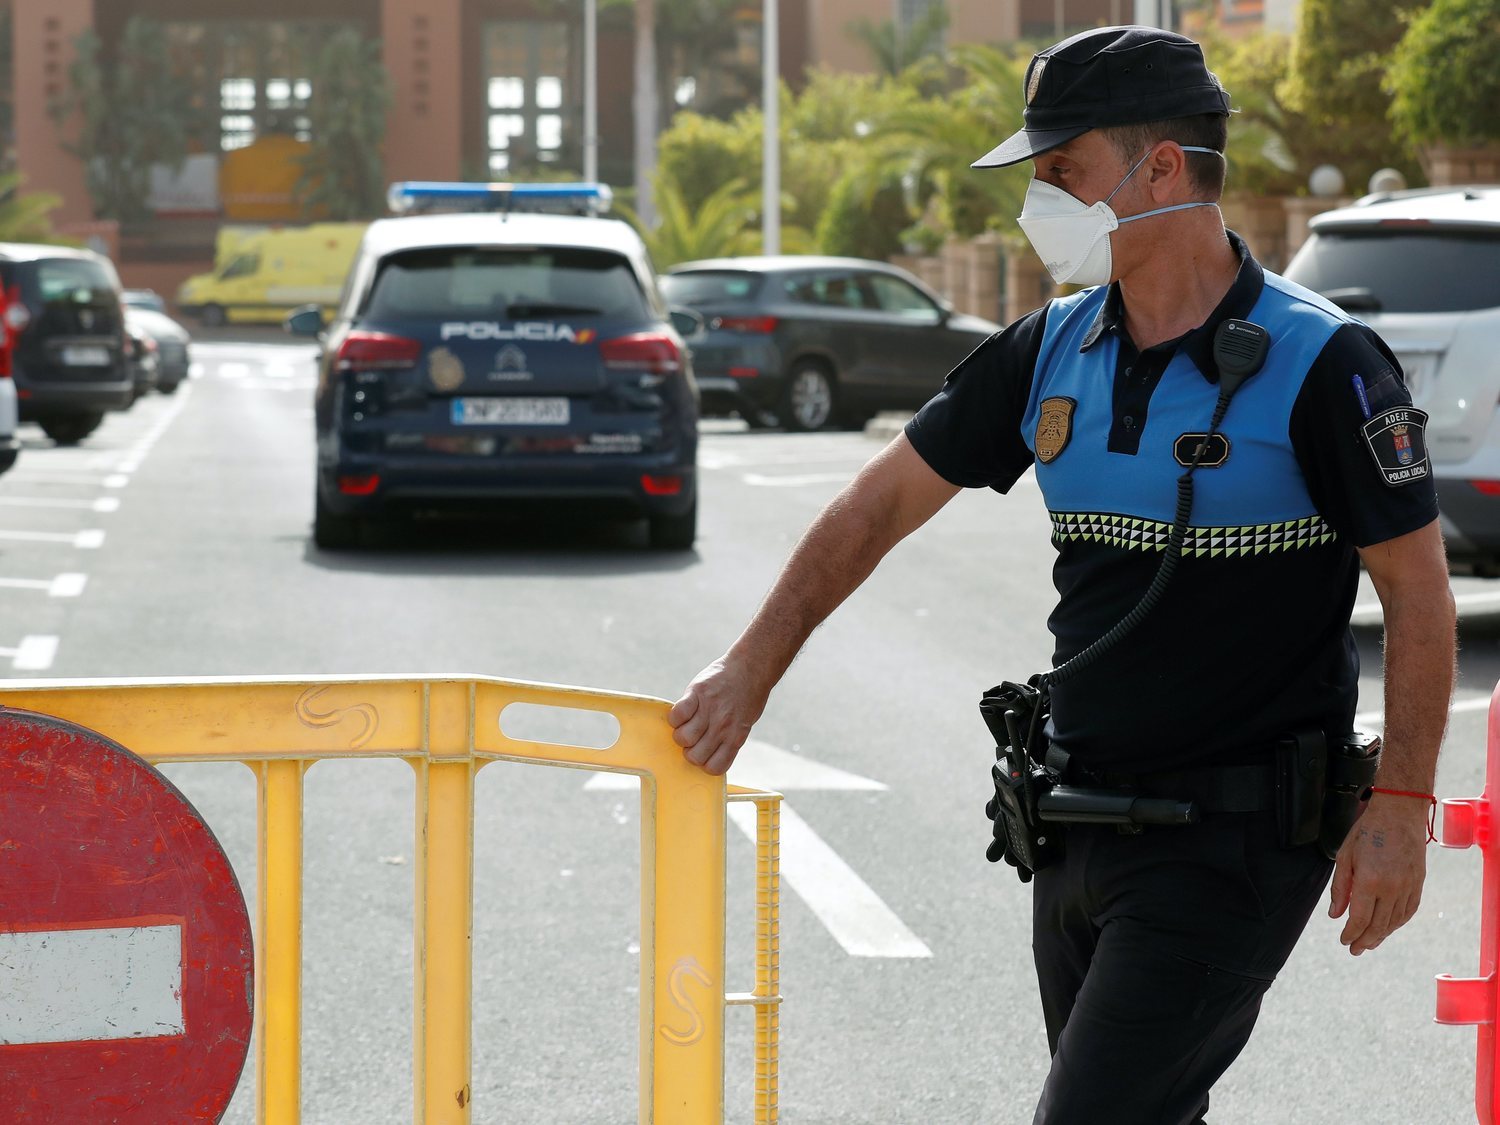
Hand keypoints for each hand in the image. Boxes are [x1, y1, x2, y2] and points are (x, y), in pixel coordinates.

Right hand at [668, 656, 768, 775]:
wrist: (751, 667)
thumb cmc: (748, 698)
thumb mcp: (744, 723)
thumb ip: (727, 738)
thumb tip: (705, 754)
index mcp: (736, 737)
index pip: (714, 768)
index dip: (705, 763)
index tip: (704, 751)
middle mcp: (722, 726)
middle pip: (694, 756)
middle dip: (690, 750)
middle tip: (694, 737)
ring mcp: (709, 710)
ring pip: (683, 738)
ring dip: (680, 734)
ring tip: (687, 724)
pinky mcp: (697, 693)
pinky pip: (677, 714)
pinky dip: (675, 717)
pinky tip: (684, 711)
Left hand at [1328, 797, 1428, 954]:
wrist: (1399, 815)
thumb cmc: (1367, 833)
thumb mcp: (1345, 857)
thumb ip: (1340, 889)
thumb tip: (1335, 915)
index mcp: (1370, 881)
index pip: (1359, 919)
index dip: (1351, 934)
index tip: (1344, 941)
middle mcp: (1392, 888)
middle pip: (1378, 925)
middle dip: (1364, 940)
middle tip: (1354, 950)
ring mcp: (1408, 887)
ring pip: (1394, 922)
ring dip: (1381, 936)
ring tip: (1369, 943)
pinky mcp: (1418, 885)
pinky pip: (1408, 912)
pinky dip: (1397, 924)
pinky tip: (1387, 928)